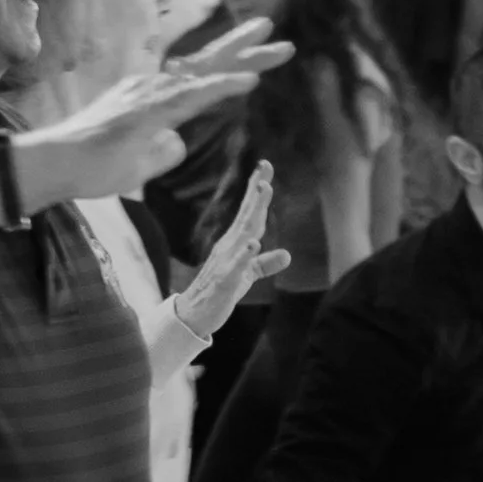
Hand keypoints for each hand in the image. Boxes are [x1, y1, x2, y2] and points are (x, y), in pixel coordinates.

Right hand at [23, 22, 293, 209]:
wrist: (55, 166)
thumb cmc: (89, 166)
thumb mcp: (138, 164)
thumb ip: (162, 152)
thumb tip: (177, 143)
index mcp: (151, 98)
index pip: (197, 78)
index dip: (229, 68)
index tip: (257, 63)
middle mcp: (152, 87)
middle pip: (207, 64)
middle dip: (246, 49)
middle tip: (280, 39)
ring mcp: (150, 95)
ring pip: (207, 71)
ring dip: (245, 59)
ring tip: (280, 48)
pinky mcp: (149, 110)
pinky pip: (194, 96)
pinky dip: (224, 87)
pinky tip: (250, 81)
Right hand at [175, 165, 290, 338]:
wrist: (195, 314)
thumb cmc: (221, 291)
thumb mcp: (247, 275)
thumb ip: (265, 263)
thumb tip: (287, 254)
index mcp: (235, 242)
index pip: (249, 212)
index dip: (257, 190)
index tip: (265, 166)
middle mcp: (230, 245)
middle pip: (247, 214)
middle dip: (257, 191)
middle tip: (264, 168)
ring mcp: (226, 260)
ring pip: (243, 232)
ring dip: (254, 210)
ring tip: (263, 190)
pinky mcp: (225, 279)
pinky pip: (236, 265)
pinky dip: (245, 253)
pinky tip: (254, 242)